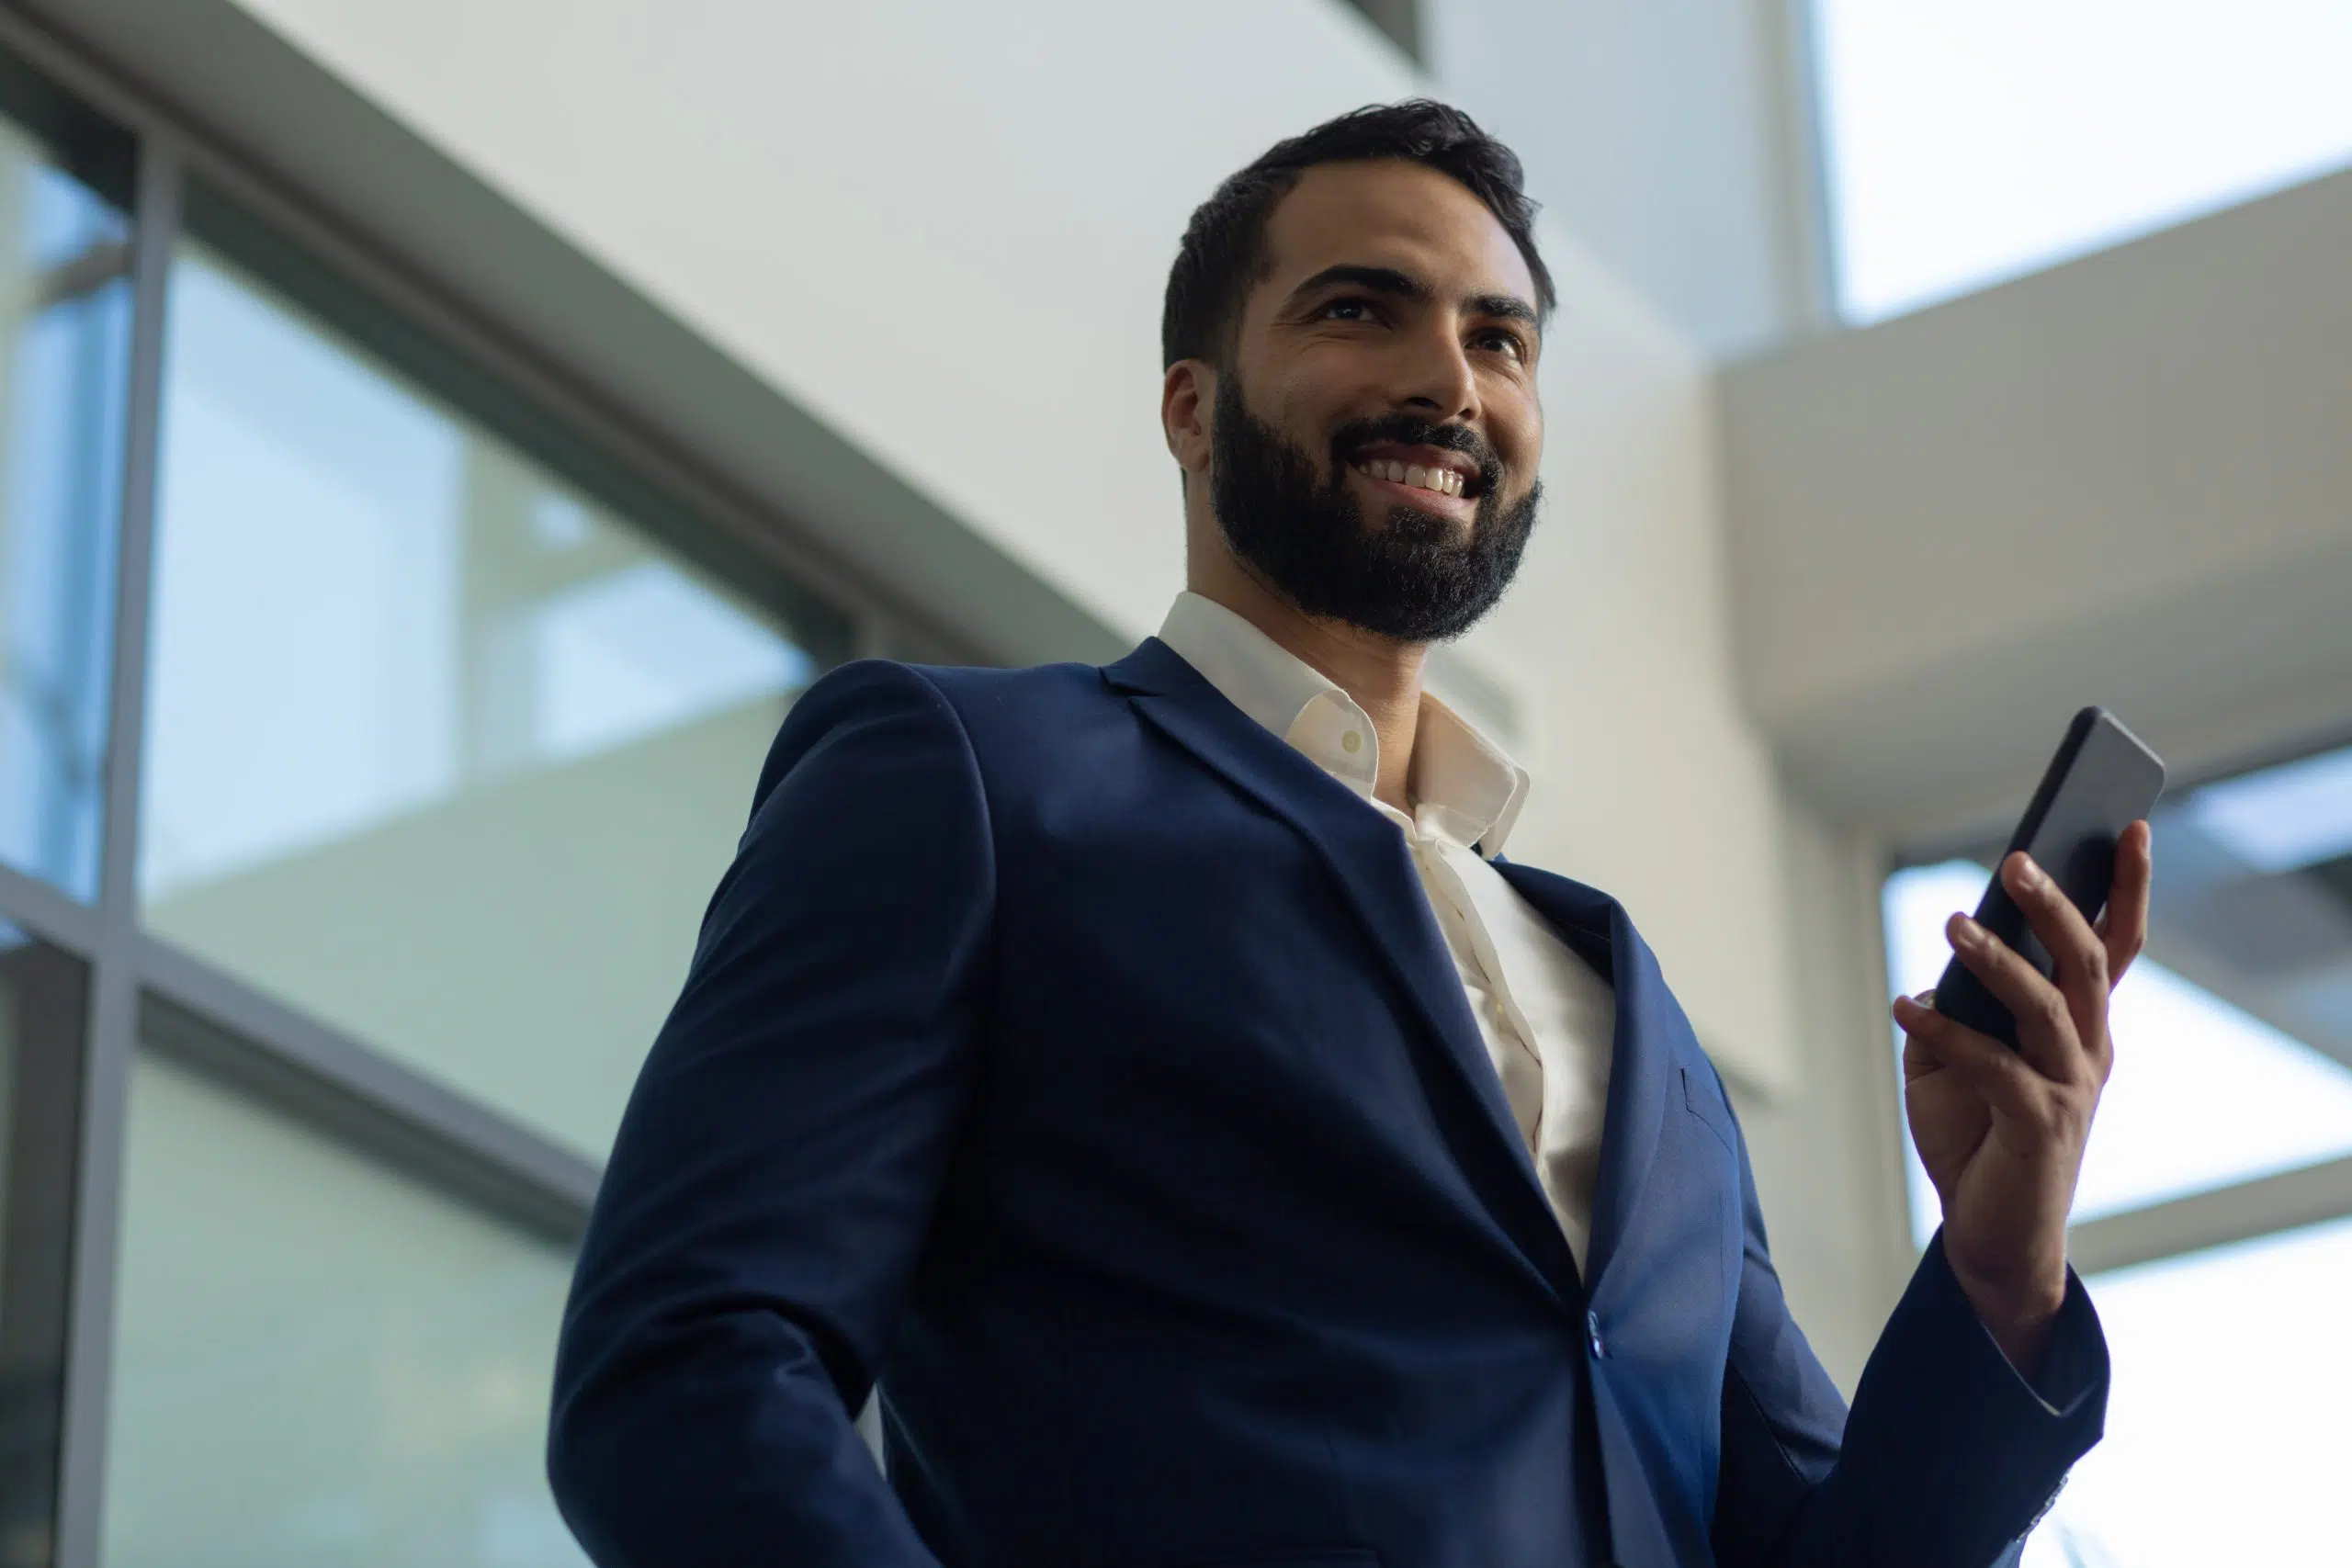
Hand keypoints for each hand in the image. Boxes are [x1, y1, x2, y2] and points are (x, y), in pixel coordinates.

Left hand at [1891, 821, 2152, 1372]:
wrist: (1991, 1236)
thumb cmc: (1977, 1136)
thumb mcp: (1955, 1061)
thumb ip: (1957, 1010)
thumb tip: (1943, 968)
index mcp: (2082, 1026)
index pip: (2115, 945)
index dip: (2127, 886)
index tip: (2127, 826)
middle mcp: (2090, 1049)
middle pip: (2087, 961)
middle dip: (2056, 904)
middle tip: (2018, 858)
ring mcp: (2071, 1087)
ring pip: (2045, 1003)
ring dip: (1998, 957)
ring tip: (1954, 921)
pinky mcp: (2038, 1122)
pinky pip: (1990, 1061)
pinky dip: (1944, 1029)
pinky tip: (1905, 1007)